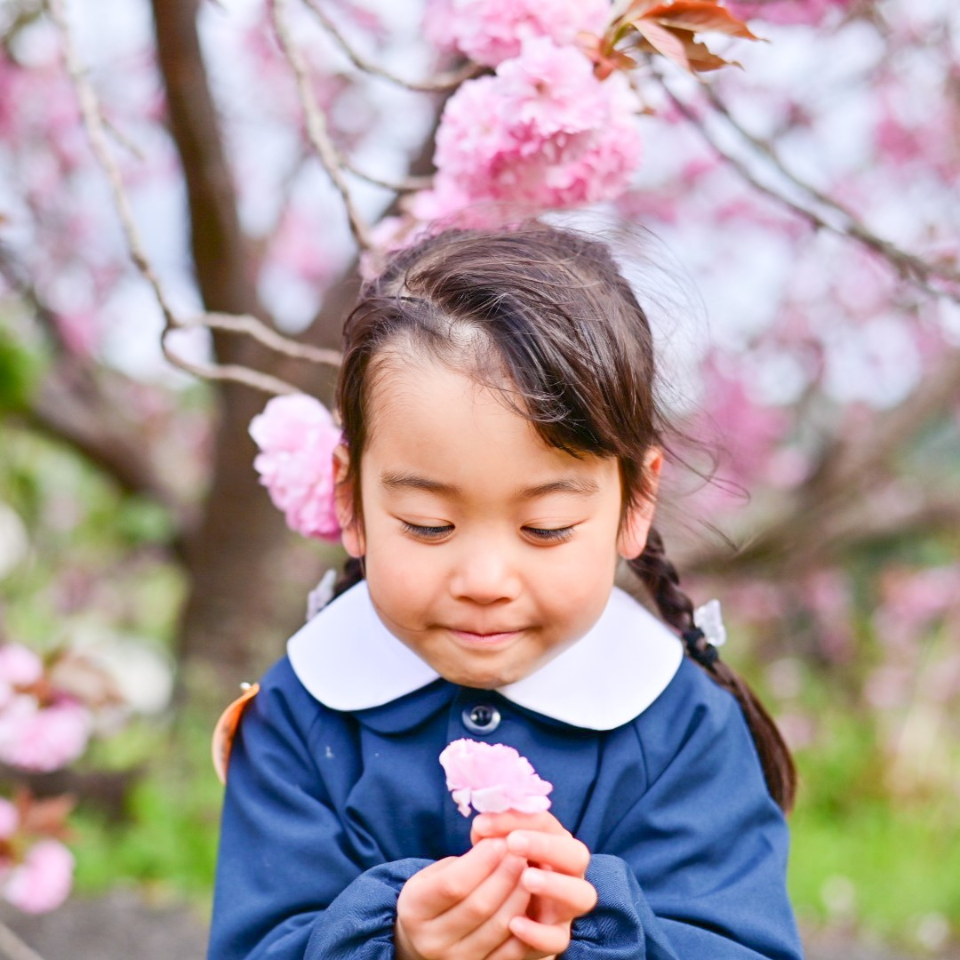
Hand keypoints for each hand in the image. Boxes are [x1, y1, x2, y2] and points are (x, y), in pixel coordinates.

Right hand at [396, 837, 535, 959]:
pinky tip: (532, 901)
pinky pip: (512, 951)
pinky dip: (527, 924)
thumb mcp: (435, 874)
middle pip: (478, 906)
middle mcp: (431, 941)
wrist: (425, 941)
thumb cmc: (435, 896)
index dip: (481, 861)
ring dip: (520, 895)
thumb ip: (463, 863)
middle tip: (522, 851)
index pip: (452, 885)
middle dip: (505, 874)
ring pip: (498, 927)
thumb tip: (502, 841)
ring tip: (531, 871)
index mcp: (414, 909)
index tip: (501, 841)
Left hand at [472, 811, 597, 958]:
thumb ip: (491, 835)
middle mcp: (569, 872)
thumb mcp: (494, 849)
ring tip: (526, 879)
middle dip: (546, 846)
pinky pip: (559, 939)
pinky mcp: (557, 936)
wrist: (499, 914)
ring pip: (582, 896)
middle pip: (577, 855)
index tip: (483, 824)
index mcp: (555, 842)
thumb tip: (481, 825)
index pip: (546, 823)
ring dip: (556, 885)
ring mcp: (567, 905)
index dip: (517, 820)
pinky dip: (539, 933)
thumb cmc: (501, 870)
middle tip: (513, 843)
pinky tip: (514, 924)